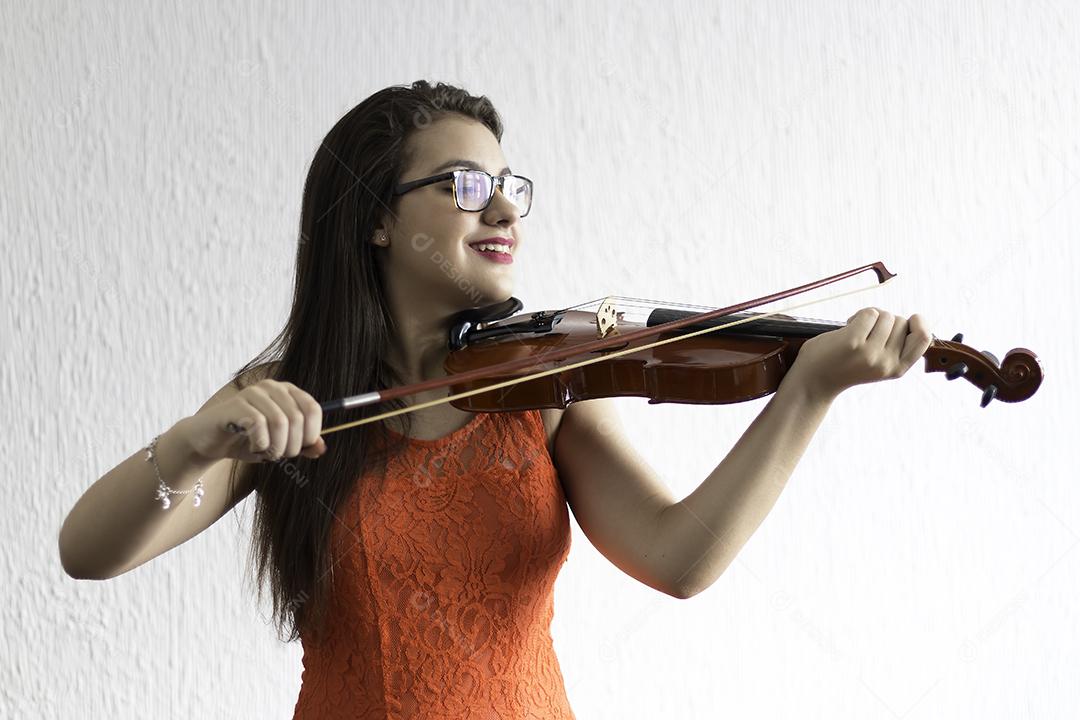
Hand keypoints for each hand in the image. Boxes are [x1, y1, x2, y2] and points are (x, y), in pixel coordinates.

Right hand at [180, 379, 326, 462]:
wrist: (209, 442)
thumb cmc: (247, 441)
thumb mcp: (280, 445)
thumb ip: (303, 445)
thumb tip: (322, 448)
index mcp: (287, 392)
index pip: (313, 409)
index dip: (311, 435)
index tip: (298, 450)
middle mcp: (272, 387)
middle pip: (297, 418)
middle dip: (292, 446)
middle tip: (278, 456)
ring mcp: (253, 393)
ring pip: (280, 422)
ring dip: (276, 447)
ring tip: (266, 453)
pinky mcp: (236, 404)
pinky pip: (258, 425)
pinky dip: (259, 444)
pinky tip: (252, 448)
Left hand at [787, 307, 933, 401]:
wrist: (814, 382)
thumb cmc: (846, 366)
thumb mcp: (879, 365)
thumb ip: (896, 348)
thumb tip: (915, 319)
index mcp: (897, 369)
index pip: (924, 338)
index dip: (920, 323)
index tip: (909, 319)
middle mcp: (886, 362)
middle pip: (901, 321)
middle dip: (886, 319)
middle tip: (869, 331)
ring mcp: (870, 352)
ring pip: (885, 315)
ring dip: (871, 316)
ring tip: (857, 330)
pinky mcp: (853, 342)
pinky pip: (869, 313)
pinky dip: (859, 314)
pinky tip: (848, 326)